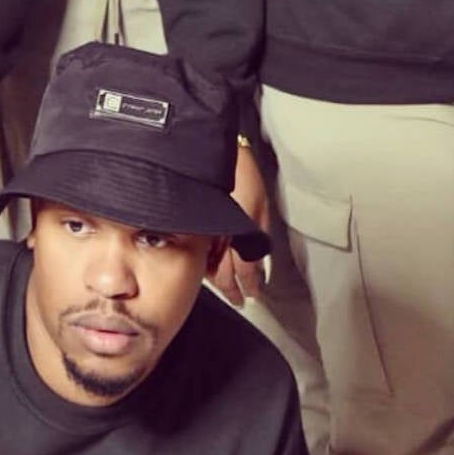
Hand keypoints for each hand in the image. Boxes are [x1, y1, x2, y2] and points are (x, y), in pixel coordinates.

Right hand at [211, 145, 270, 307]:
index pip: (246, 272)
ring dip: (216, 282)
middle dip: (232, 291)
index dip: (251, 286)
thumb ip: (260, 235)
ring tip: (224, 289)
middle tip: (239, 299)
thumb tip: (261, 260)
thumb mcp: (261, 205)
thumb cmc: (242, 175)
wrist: (209, 155)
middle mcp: (218, 238)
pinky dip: (201, 266)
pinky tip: (205, 269)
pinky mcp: (192, 228)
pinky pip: (195, 254)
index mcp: (239, 233)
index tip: (255, 293)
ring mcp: (202, 234)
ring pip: (206, 269)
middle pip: (223, 277)